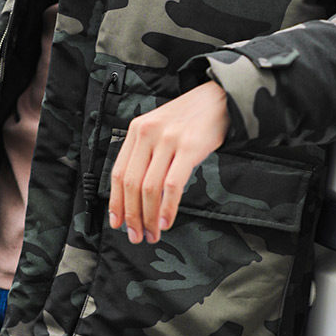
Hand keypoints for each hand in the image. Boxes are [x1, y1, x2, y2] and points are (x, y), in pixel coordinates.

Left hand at [107, 80, 228, 244]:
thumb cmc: (189, 118)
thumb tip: (135, 194)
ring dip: (149, 217)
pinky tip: (166, 221)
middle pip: (132, 184)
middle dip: (132, 216)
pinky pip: (172, 185)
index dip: (116, 202)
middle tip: (136, 236)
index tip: (117, 222)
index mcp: (137, 130)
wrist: (219, 98)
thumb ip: (145, 153)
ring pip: (150, 188)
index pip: (118, 173)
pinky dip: (167, 207)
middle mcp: (148, 133)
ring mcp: (168, 140)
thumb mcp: (159, 127)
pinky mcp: (189, 147)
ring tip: (153, 233)